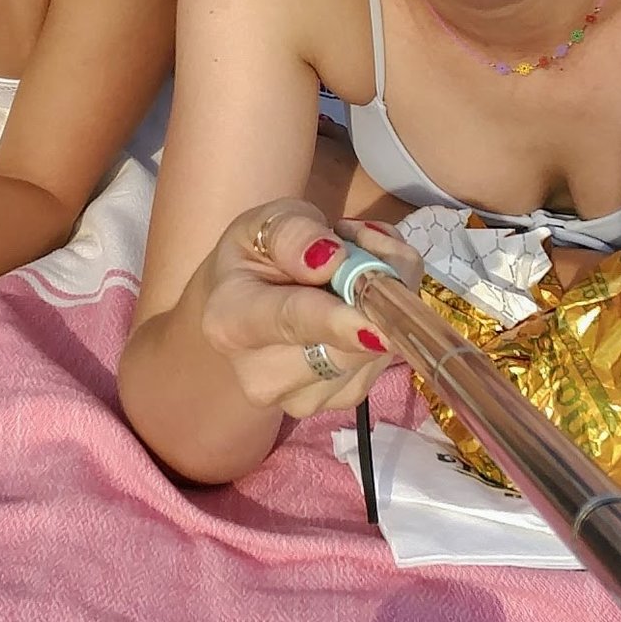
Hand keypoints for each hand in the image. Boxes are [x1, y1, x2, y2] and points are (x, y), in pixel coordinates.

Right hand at [195, 202, 421, 417]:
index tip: (377, 327)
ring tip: (359, 266)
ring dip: (386, 305)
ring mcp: (303, 396)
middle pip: (342, 351)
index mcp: (230, 321)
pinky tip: (364, 298)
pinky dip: (390, 323)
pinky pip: (385, 362)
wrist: (250, 296)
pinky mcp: (340, 399)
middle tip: (368, 245)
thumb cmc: (258, 253)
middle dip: (376, 299)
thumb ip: (292, 233)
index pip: (290, 322)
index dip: (336, 323)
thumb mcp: (266, 222)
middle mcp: (262, 374)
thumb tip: (332, 258)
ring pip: (373, 357)